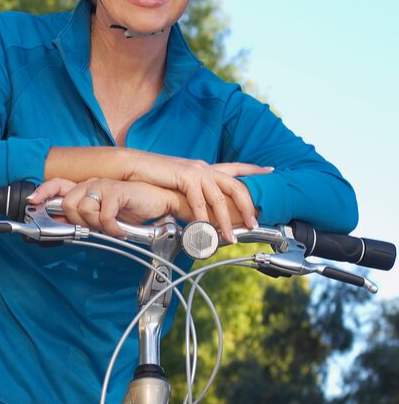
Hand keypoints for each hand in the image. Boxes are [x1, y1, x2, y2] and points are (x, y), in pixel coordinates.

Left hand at [30, 177, 180, 237]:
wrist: (158, 203)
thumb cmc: (132, 209)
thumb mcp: (102, 216)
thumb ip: (84, 217)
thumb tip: (64, 226)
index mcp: (86, 188)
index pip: (58, 184)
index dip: (44, 192)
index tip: (33, 201)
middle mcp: (92, 183)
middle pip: (67, 203)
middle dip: (78, 221)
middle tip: (95, 227)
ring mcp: (104, 185)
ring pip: (83, 209)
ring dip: (96, 224)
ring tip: (110, 226)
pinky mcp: (117, 191)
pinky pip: (103, 215)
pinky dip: (111, 227)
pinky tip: (120, 229)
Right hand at [120, 153, 269, 241]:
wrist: (132, 166)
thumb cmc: (151, 176)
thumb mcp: (177, 183)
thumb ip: (192, 193)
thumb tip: (200, 210)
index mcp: (205, 168)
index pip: (236, 167)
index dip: (254, 169)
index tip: (270, 171)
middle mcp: (205, 168)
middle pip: (236, 187)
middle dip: (248, 207)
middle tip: (254, 223)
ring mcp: (196, 171)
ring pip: (219, 199)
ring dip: (226, 221)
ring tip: (229, 237)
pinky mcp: (186, 177)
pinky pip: (199, 202)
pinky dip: (204, 219)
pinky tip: (205, 230)